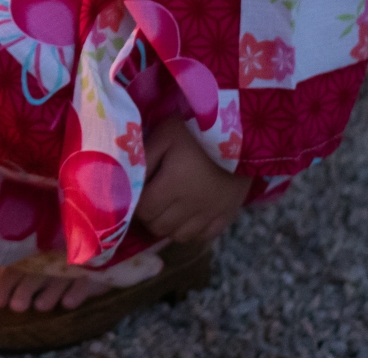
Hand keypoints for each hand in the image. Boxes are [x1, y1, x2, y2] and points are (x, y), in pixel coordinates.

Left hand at [135, 115, 252, 243]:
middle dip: (149, 217)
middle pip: (159, 227)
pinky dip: (192, 231)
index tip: (136, 194)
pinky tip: (188, 217)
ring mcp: (211, 213)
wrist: (240, 133)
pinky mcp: (227, 215)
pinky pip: (204, 236)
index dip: (135, 205)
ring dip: (169, 227)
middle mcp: (191, 206)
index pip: (145, 211)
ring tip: (167, 210)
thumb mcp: (164, 135)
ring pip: (180, 236)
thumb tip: (127, 180)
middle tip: (149, 203)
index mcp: (172, 185)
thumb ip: (144, 158)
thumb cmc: (196, 131)